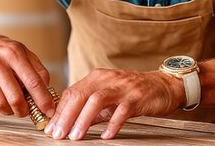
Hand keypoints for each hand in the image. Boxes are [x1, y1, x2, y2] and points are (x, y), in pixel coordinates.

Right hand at [0, 35, 55, 117]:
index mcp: (14, 53)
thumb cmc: (3, 52)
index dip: (43, 100)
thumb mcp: (24, 53)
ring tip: (14, 107)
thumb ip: (38, 71)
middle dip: (25, 110)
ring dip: (11, 111)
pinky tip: (1, 98)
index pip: (33, 81)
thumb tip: (47, 94)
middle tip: (27, 111)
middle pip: (16, 97)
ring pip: (1, 104)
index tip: (48, 110)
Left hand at [44, 68, 183, 139]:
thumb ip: (90, 109)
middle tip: (59, 134)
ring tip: (76, 136)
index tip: (51, 128)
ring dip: (83, 119)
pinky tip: (106, 135)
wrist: (163, 85)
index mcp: (96, 78)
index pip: (72, 92)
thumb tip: (70, 123)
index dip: (59, 111)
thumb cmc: (133, 92)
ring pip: (96, 100)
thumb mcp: (108, 98)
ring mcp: (122, 88)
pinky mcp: (137, 97)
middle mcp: (107, 80)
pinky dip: (112, 124)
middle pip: (80, 95)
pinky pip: (122, 110)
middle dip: (66, 116)